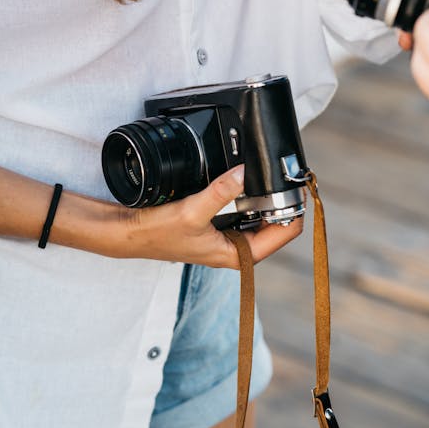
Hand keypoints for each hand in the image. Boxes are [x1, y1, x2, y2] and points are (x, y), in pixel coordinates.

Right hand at [107, 165, 303, 268]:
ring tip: (271, 174)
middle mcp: (236, 249)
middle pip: (276, 224)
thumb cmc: (159, 234)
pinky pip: (243, 210)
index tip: (296, 186)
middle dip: (283, 201)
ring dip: (266, 198)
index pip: (283, 234)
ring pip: (260, 216)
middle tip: (286, 174)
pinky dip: (248, 196)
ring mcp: (227, 238)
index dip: (294, 210)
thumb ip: (221, 192)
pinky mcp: (217, 227)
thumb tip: (244, 172)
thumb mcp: (192, 211)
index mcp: (238, 255)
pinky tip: (246, 180)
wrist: (132, 233)